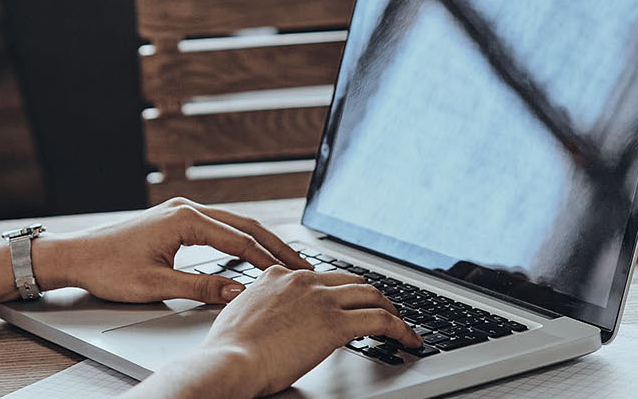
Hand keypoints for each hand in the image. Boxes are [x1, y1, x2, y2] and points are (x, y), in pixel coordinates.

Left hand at [29, 197, 311, 303]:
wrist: (75, 256)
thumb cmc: (107, 268)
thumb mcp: (156, 285)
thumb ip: (201, 288)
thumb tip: (239, 291)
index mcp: (184, 220)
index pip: (240, 240)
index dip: (270, 259)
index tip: (293, 274)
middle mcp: (186, 209)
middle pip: (244, 225)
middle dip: (275, 246)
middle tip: (303, 265)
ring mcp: (181, 212)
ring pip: (233, 224)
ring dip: (260, 242)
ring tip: (285, 260)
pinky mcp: (175, 221)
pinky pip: (218, 227)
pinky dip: (240, 240)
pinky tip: (252, 253)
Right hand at [202, 267, 422, 396]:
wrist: (229, 361)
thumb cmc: (228, 349)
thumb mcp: (241, 315)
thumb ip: (261, 308)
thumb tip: (271, 320)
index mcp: (278, 276)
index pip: (322, 276)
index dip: (341, 291)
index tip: (349, 302)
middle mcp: (303, 280)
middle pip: (353, 281)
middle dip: (372, 296)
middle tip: (383, 311)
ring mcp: (321, 299)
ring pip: (373, 295)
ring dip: (392, 310)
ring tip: (401, 326)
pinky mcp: (335, 323)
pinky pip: (381, 320)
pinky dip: (401, 329)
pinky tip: (408, 340)